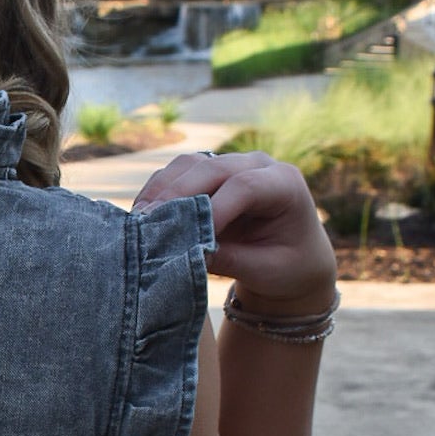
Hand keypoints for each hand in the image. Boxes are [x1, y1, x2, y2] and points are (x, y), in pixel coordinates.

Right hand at [133, 150, 335, 311]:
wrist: (295, 260)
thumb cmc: (288, 267)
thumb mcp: (266, 271)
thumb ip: (230, 260)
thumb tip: (184, 254)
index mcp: (285, 184)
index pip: (245, 186)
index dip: (213, 209)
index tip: (190, 240)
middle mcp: (258, 165)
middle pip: (212, 168)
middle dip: (177, 196)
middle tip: (147, 224)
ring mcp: (231, 164)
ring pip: (188, 165)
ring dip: (161, 191)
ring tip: (139, 222)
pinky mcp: (209, 173)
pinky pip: (177, 174)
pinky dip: (157, 193)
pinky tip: (141, 217)